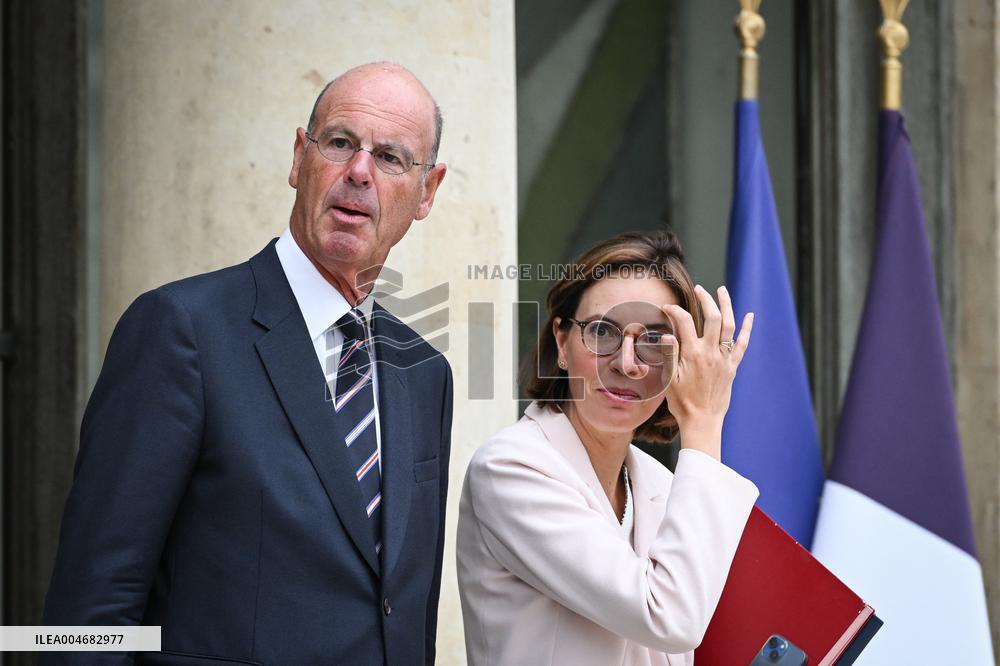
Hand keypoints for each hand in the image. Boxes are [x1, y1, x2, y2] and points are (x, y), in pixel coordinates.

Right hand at [661, 285, 752, 458]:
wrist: (702, 420)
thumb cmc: (681, 401)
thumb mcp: (668, 377)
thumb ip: (669, 353)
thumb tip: (667, 332)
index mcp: (692, 354)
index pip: (684, 321)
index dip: (675, 310)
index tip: (667, 308)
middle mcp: (711, 353)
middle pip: (712, 317)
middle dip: (706, 299)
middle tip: (699, 289)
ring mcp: (724, 359)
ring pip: (730, 325)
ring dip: (727, 305)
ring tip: (722, 290)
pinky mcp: (732, 366)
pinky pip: (742, 344)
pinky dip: (747, 329)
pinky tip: (749, 315)